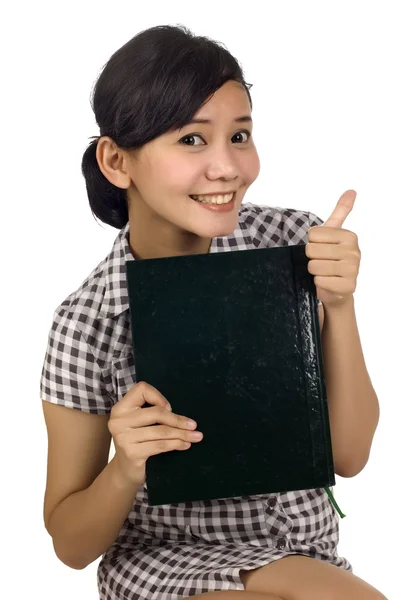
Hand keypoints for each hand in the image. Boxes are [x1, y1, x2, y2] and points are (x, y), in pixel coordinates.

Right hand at [108, 382, 202, 486]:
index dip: (158, 396)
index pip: (141, 390)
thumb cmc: (137, 441)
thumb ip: (151, 411)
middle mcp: (119, 421)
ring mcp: (124, 437)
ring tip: (196, 436)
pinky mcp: (132, 453)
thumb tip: (180, 416)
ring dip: (182, 433)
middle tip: (194, 425)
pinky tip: (186, 444)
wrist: (125, 470)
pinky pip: (160, 445)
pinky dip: (176, 444)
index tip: (168, 408)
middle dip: (178, 420)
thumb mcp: (139, 422)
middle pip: (156, 412)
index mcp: (121, 408)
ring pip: (161, 431)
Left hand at [305, 189, 360, 307]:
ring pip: (314, 266)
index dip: (311, 243)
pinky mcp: (347, 286)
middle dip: (311, 258)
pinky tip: (327, 282)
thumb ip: (341, 212)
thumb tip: (351, 191)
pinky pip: (319, 281)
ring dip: (314, 271)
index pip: (312, 234)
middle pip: (311, 250)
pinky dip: (318, 283)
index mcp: (349, 236)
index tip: (321, 248)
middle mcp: (354, 251)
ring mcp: (352, 270)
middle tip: (321, 262)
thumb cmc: (332, 258)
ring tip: (324, 272)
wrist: (338, 288)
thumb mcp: (334, 233)